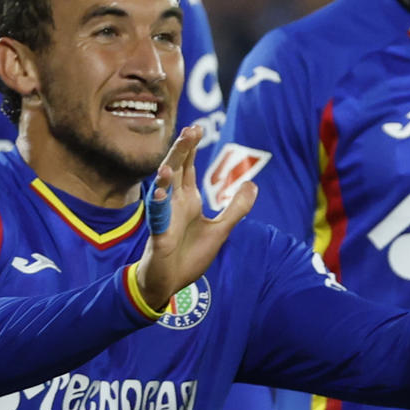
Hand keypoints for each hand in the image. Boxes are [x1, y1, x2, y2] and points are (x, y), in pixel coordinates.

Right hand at [132, 125, 255, 313]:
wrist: (169, 283)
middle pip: (176, 170)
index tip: (197, 127)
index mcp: (187, 200)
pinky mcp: (159, 236)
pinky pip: (157, 217)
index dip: (192, 148)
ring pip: (162, 189)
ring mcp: (164, 218)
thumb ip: (235, 208)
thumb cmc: (189, 255)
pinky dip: (158, 204)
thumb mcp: (220, 230)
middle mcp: (173, 203)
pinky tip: (160, 192)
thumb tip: (253, 184)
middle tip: (190, 130)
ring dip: (166, 173)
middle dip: (182, 151)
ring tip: (173, 159)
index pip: (188, 167)